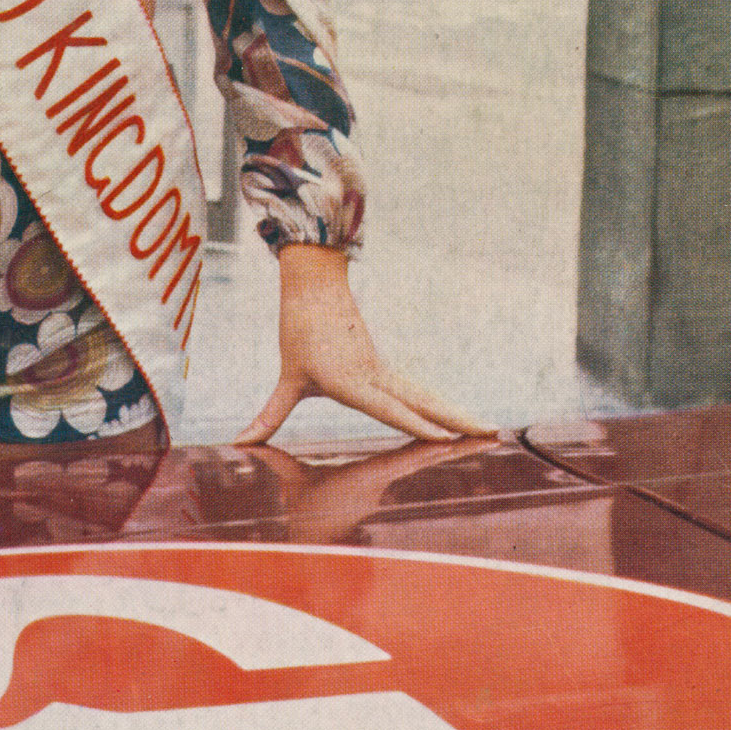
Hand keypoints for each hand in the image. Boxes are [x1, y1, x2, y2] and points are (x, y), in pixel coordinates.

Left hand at [236, 245, 494, 444]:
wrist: (315, 288)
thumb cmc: (299, 333)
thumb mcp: (287, 379)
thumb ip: (269, 416)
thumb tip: (240, 442)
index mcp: (353, 381)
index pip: (389, 408)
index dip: (416, 425)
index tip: (444, 438)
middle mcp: (376, 376)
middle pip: (423, 402)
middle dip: (456, 420)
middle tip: (490, 433)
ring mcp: (385, 370)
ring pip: (427, 394)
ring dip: (456, 412)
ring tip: (488, 429)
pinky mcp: (386, 366)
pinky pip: (419, 390)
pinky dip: (442, 404)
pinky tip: (458, 416)